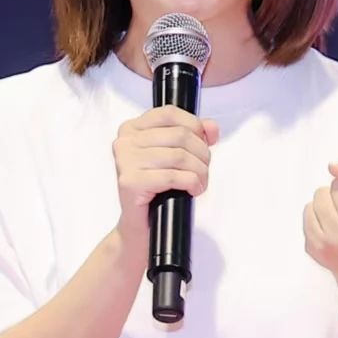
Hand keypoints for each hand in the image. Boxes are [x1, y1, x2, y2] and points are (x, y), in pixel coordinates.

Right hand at [111, 106, 219, 241]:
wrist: (141, 224)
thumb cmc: (158, 188)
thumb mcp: (176, 155)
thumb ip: (194, 135)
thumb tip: (212, 127)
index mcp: (132, 128)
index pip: (170, 112)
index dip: (195, 125)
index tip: (205, 142)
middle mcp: (125, 141)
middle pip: (180, 135)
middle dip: (202, 153)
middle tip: (204, 169)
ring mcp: (125, 161)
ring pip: (180, 156)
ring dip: (200, 171)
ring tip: (200, 182)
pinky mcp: (131, 182)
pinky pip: (173, 176)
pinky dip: (191, 183)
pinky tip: (193, 190)